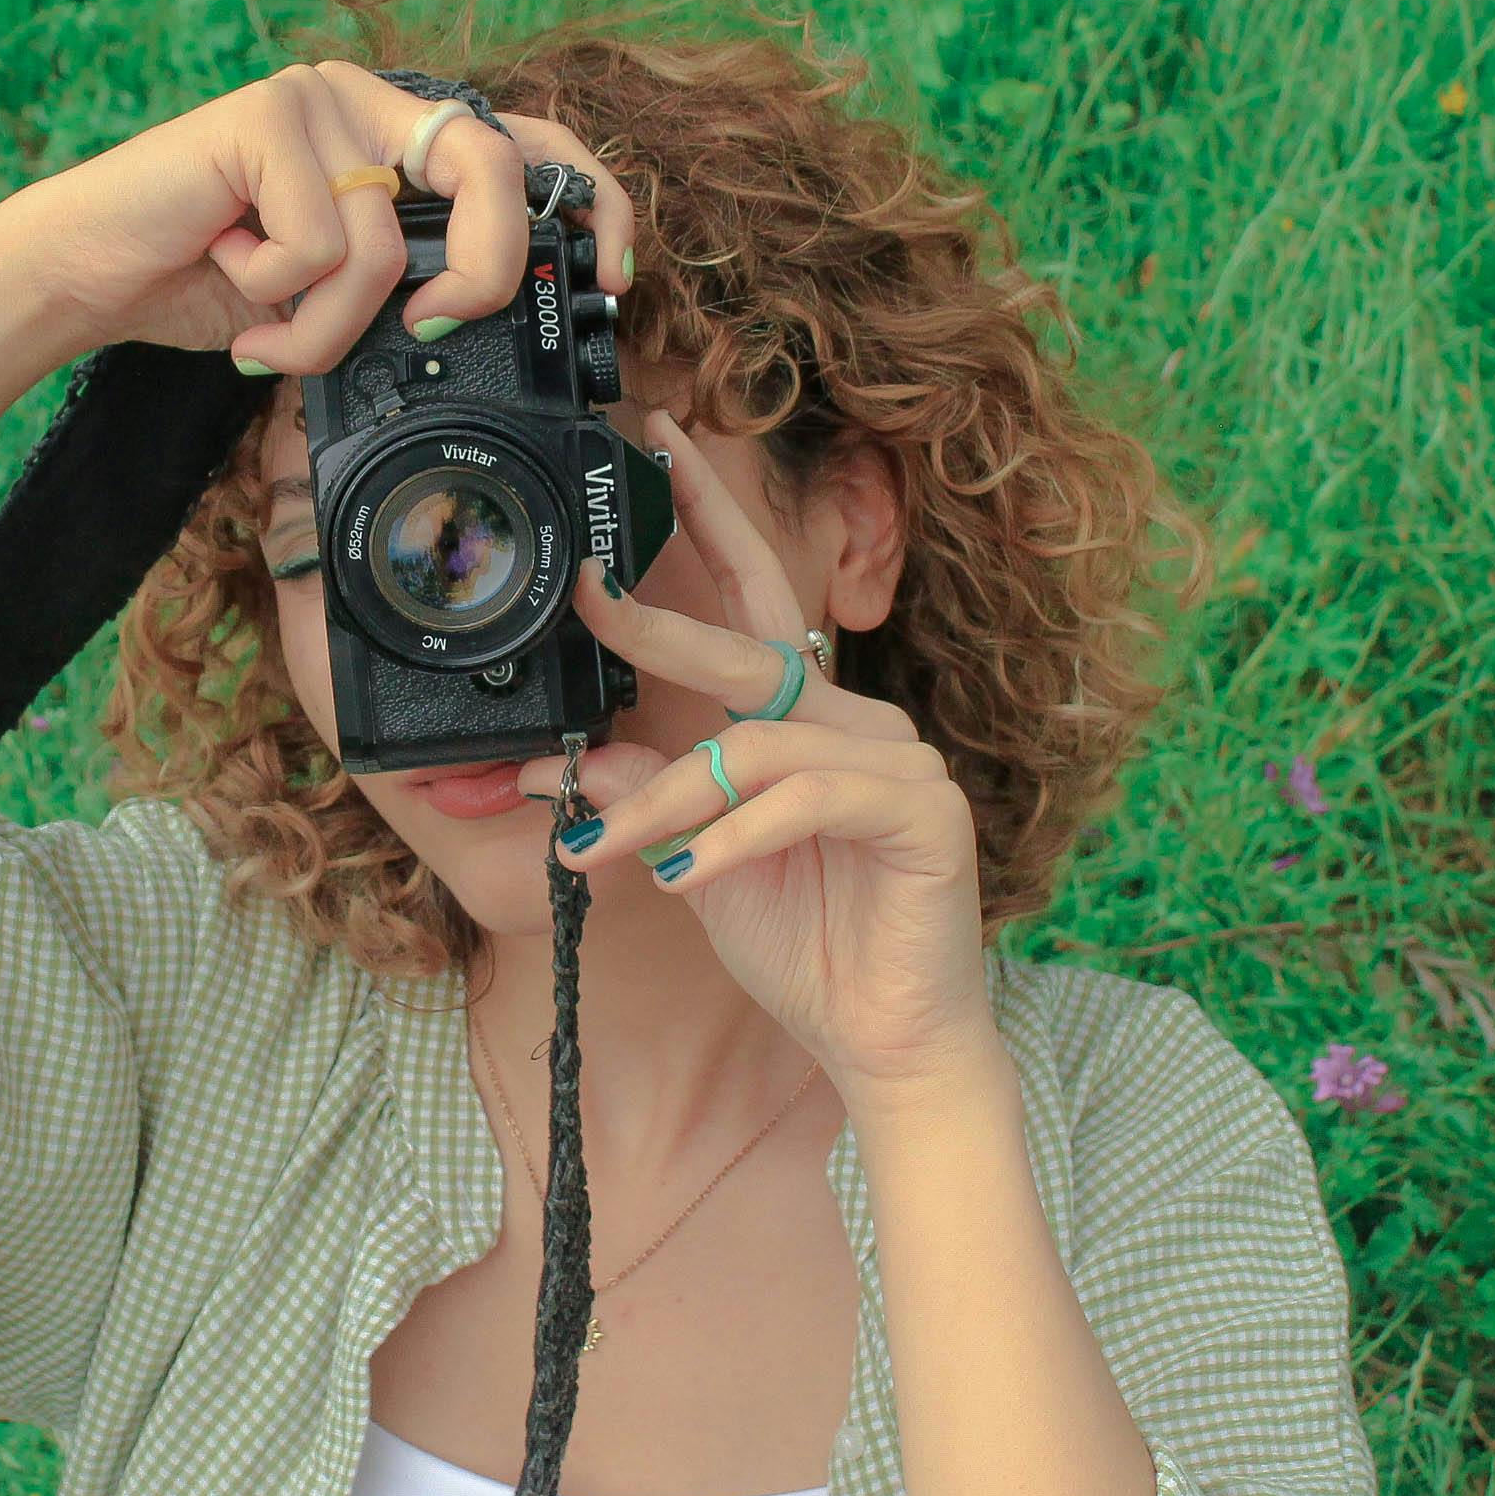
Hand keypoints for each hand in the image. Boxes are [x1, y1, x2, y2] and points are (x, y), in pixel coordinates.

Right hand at [0, 62, 637, 372]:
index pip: (527, 147)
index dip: (595, 201)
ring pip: (382, 245)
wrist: (88, 276)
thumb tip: (484, 317)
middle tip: (431, 322)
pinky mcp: (264, 114)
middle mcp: (367, 100)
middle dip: (480, 270)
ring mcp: (317, 97)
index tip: (615, 277)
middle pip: (488, 172)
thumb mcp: (336, 294)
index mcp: (398, 136)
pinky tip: (226, 273)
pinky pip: (319, 242)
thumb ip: (407, 283)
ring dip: (324, 326)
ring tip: (266, 327)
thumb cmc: (208, 282)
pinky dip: (274, 297)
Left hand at [514, 406, 997, 1100]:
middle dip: (662, 618)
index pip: (750, 600)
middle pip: (751, 642)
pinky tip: (686, 876)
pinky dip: (734, 839)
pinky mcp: (924, 813)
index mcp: (804, 714)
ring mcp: (898, 758)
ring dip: (668, 798)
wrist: (883, 1042)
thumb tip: (569, 760)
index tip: (654, 452)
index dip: (705, 524)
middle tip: (587, 595)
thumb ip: (647, 801)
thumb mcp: (693, 861)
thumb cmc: (804, 944)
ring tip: (608, 847)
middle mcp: (854, 716)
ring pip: (755, 745)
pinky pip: (809, 800)